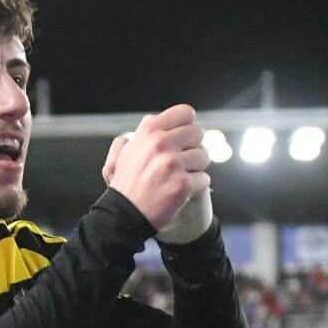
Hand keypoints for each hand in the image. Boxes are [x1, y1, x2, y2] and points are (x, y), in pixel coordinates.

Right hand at [102, 105, 210, 238]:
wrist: (124, 215)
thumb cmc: (126, 184)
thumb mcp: (126, 151)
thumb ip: (143, 132)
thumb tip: (157, 119)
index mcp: (149, 132)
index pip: (185, 113)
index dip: (188, 125)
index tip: (185, 138)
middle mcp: (161, 144)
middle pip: (198, 133)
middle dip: (194, 147)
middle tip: (184, 160)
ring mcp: (172, 164)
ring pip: (204, 156)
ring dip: (196, 168)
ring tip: (182, 176)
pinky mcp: (182, 184)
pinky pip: (204, 179)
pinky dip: (196, 186)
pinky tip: (182, 190)